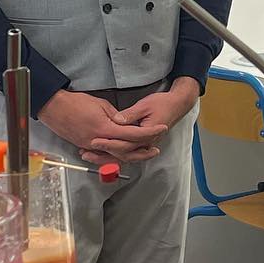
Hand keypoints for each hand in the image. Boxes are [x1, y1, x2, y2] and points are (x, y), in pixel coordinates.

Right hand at [38, 88, 165, 164]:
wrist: (54, 107)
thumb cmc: (76, 102)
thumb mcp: (100, 105)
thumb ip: (116, 117)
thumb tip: (126, 124)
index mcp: (105, 129)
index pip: (132, 135)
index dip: (149, 133)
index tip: (162, 128)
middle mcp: (98, 141)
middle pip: (125, 151)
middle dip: (142, 152)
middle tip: (155, 150)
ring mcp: (90, 146)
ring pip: (114, 157)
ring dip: (130, 157)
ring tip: (143, 154)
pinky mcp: (84, 146)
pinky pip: (103, 156)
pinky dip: (114, 157)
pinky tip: (123, 155)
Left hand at [77, 77, 199, 163]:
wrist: (177, 105)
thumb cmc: (163, 103)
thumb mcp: (145, 105)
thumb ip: (129, 115)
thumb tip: (116, 120)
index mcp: (147, 135)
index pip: (125, 144)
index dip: (108, 143)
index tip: (94, 141)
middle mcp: (146, 143)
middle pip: (122, 154)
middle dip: (103, 154)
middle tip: (86, 151)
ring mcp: (145, 145)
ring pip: (124, 157)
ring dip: (106, 158)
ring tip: (89, 155)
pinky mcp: (142, 144)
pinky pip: (127, 153)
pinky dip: (113, 155)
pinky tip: (101, 154)